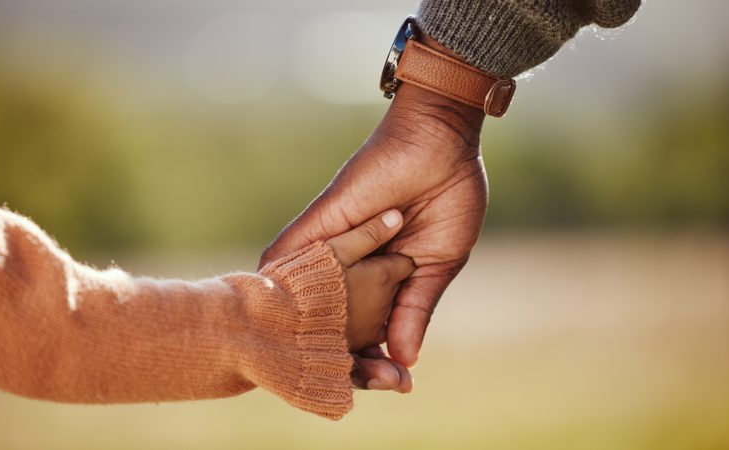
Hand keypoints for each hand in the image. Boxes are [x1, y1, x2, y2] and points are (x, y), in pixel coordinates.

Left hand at [261, 77, 486, 388]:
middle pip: (332, 322)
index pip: (368, 329)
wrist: (442, 142)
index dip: (376, 359)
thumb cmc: (449, 197)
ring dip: (311, 331)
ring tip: (320, 365)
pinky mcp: (321, 222)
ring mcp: (332, 246)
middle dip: (348, 356)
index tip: (395, 383)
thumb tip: (406, 359)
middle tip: (372, 379)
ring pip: (305, 299)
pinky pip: (288, 258)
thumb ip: (415, 308)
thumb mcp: (438, 263)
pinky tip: (280, 322)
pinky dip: (282, 289)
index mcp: (381, 280)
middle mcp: (351, 268)